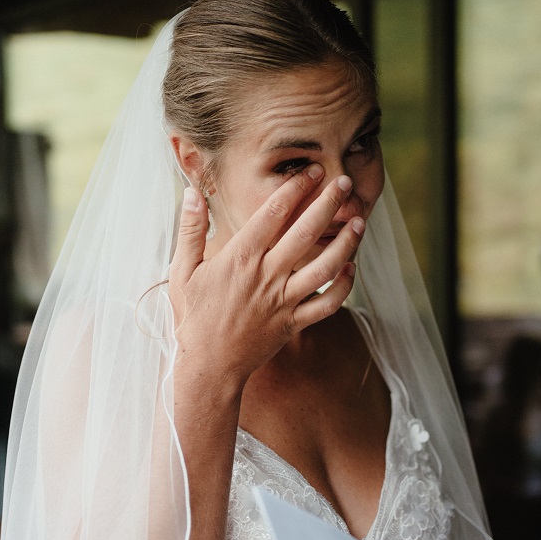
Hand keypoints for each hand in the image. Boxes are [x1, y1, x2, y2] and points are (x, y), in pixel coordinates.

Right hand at [169, 163, 365, 389]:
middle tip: (344, 183)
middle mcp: (266, 276)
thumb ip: (190, 231)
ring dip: (345, 243)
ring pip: (323, 267)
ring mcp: (283, 301)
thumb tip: (192, 194)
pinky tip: (351, 268)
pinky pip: (327, 304)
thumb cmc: (192, 318)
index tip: (312, 171)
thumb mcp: (182, 272)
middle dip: (327, 204)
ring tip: (359, 221)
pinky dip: (343, 287)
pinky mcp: (294, 323)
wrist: (208, 368)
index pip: (273, 213)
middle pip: (305, 233)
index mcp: (239, 258)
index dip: (295, 188)